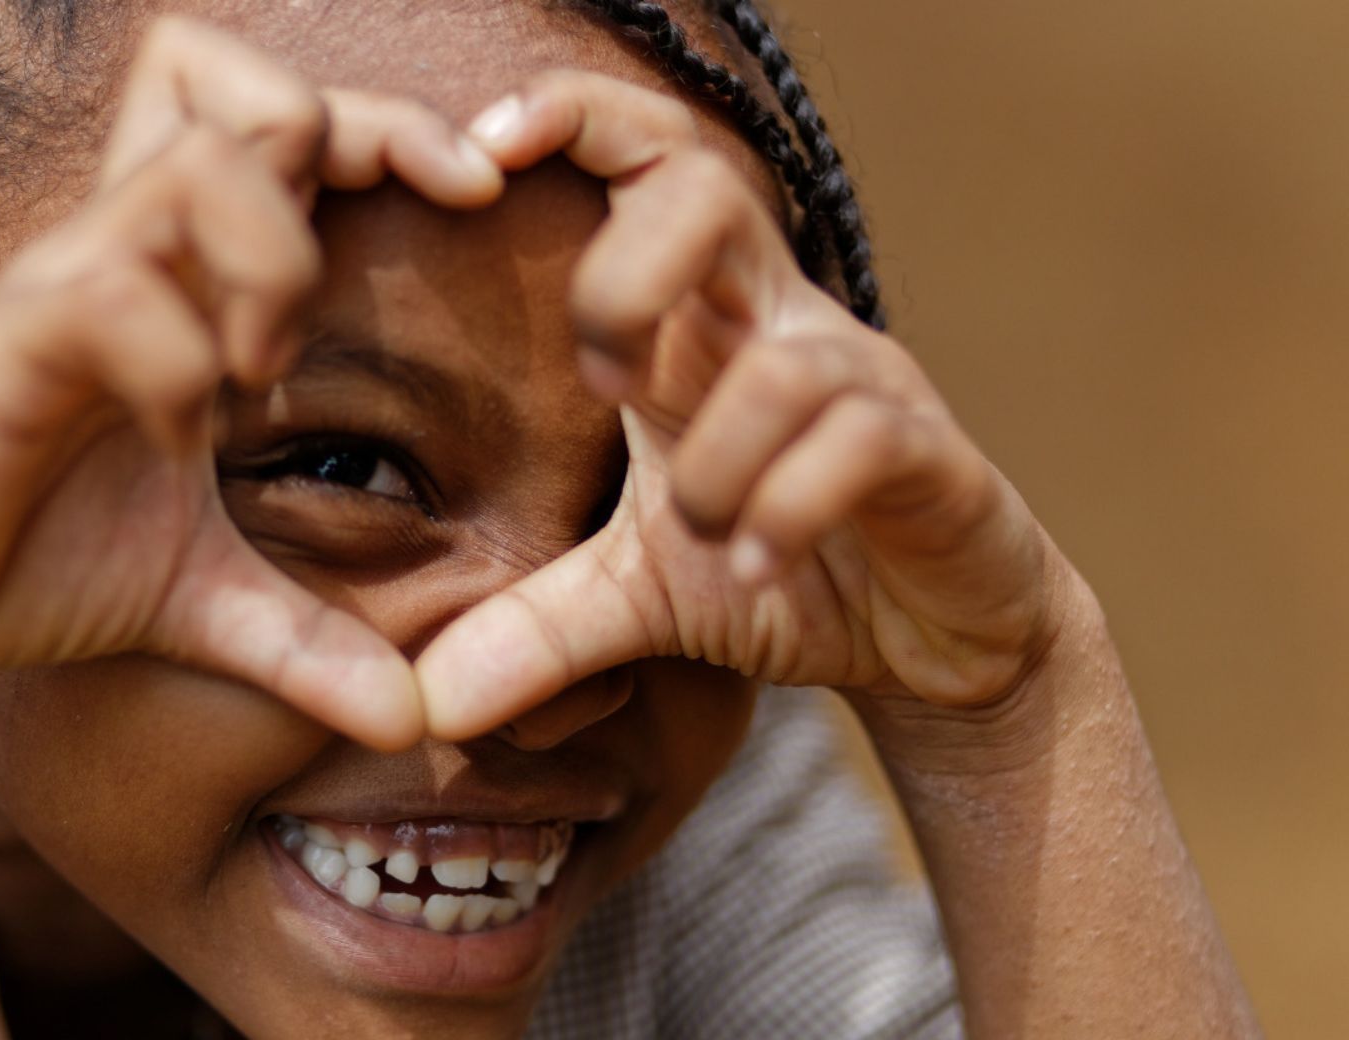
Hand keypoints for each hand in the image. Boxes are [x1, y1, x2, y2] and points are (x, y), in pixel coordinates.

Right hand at [0, 17, 503, 749]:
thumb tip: (416, 721)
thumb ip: (309, 639)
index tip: (476, 199)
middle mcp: (127, 252)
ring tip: (267, 372)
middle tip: (372, 281)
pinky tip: (178, 441)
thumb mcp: (198, 596)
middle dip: (353, 143)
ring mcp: (67, 286)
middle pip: (247, 91)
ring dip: (271, 259)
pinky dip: (175, 366)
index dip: (389, 127)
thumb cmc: (27, 552)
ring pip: (196, 166)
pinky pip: (110, 302)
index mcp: (181, 278)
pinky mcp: (9, 348)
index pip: (289, 126)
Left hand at [416, 71, 1077, 738]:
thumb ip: (531, 629)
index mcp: (698, 325)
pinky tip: (763, 565)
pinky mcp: (930, 454)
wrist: (941, 635)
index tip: (481, 153)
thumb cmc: (784, 565)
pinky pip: (859, 443)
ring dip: (716, 466)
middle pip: (704, 191)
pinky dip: (791, 507)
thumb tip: (418, 708)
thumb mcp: (639, 596)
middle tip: (600, 383)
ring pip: (779, 362)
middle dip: (626, 274)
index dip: (573, 121)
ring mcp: (861, 381)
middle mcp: (777, 324)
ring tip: (709, 540)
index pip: (646, 165)